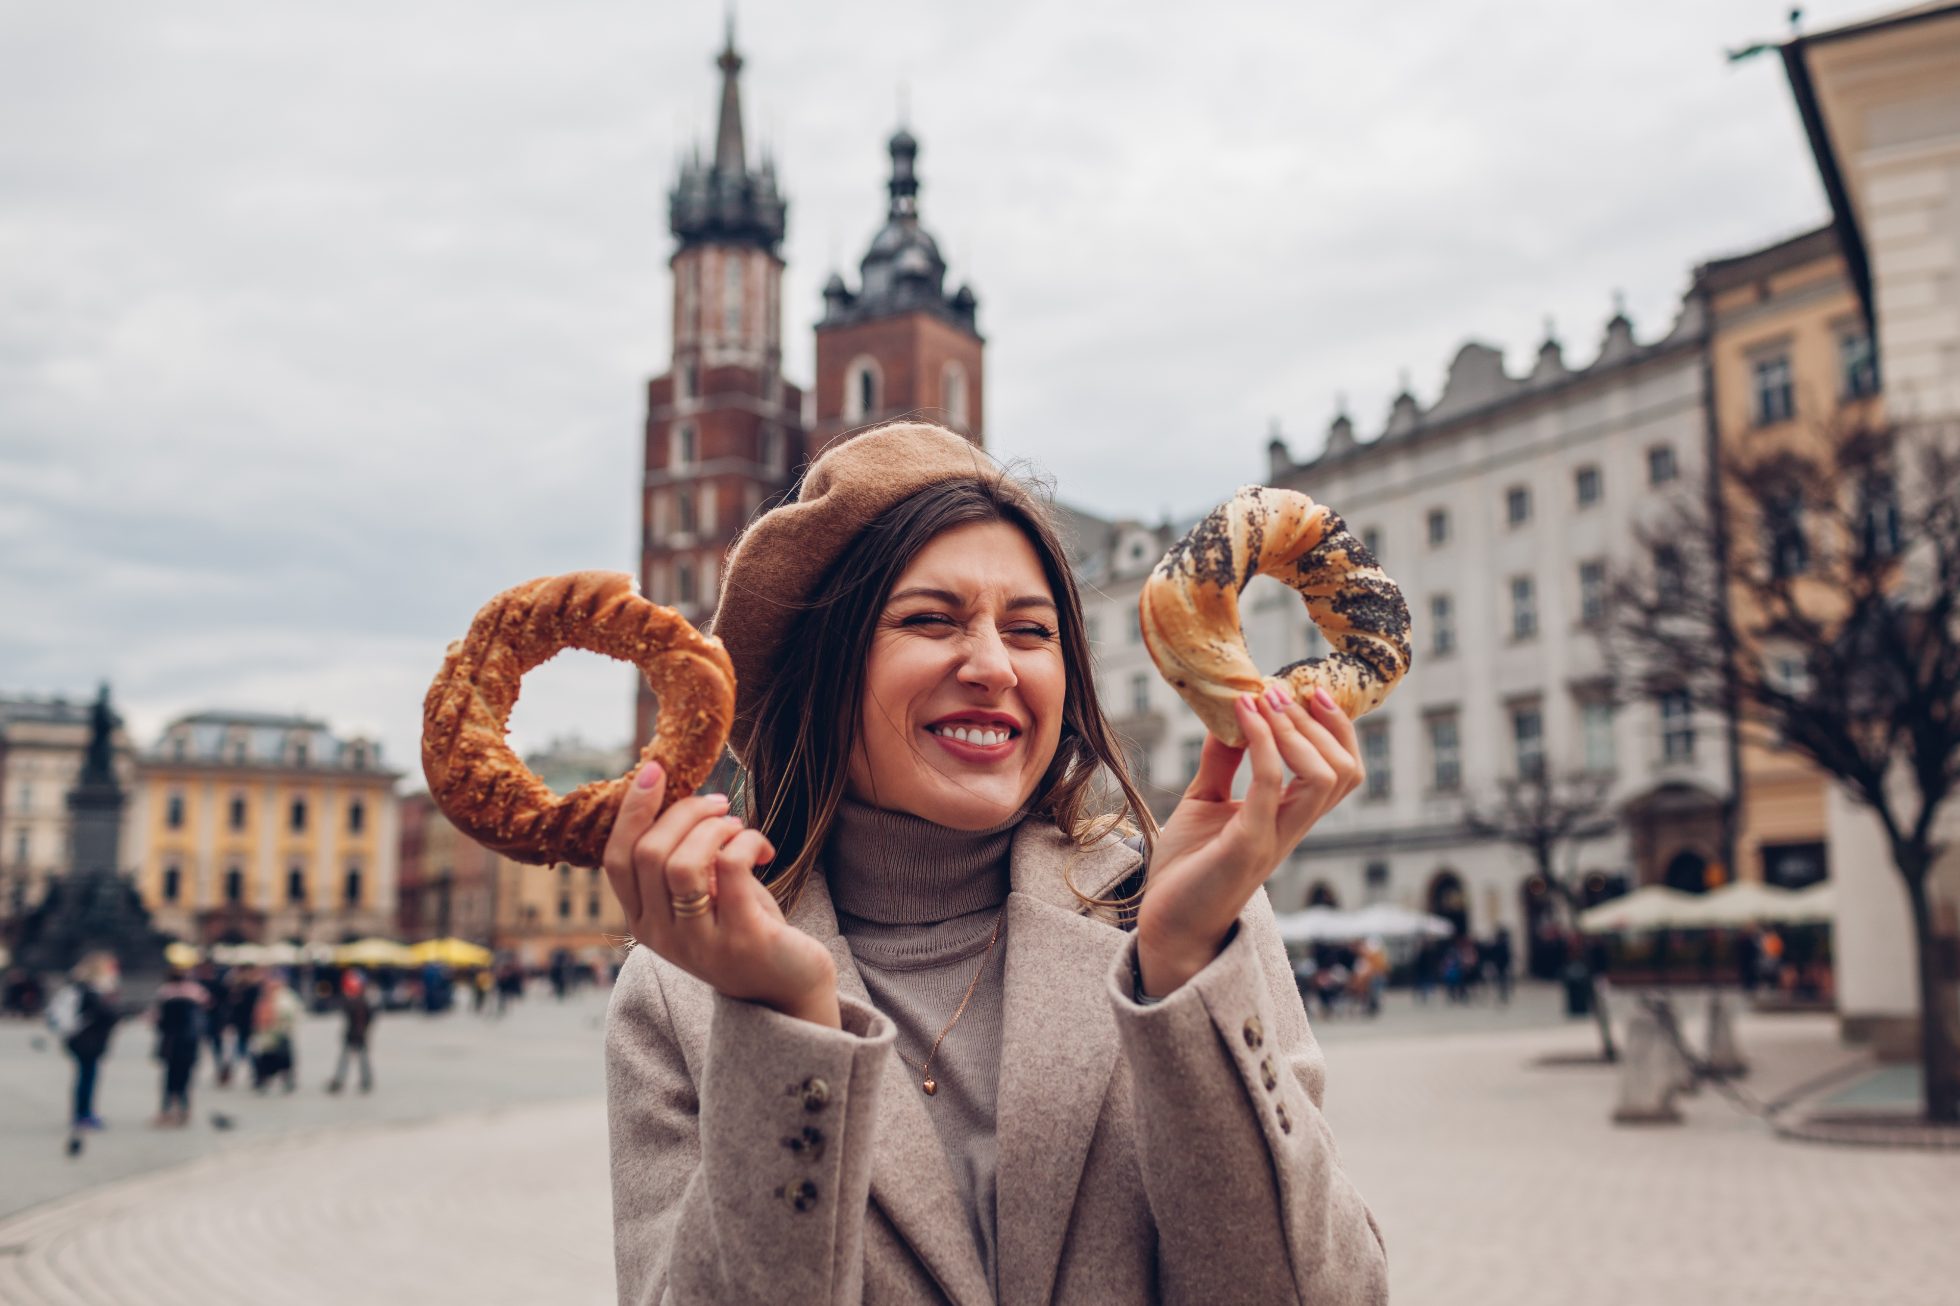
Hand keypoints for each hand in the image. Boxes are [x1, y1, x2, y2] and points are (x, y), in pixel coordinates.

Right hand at [602, 764, 839, 1027]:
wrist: (787, 990)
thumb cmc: (744, 927)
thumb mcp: (703, 894)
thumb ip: (684, 857)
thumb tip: (678, 795)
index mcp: (643, 920)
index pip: (616, 859)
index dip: (632, 810)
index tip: (655, 771)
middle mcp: (662, 936)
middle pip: (649, 853)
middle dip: (685, 812)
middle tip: (719, 803)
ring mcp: (698, 942)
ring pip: (682, 863)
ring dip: (713, 828)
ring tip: (737, 826)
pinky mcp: (740, 940)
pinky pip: (730, 869)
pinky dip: (746, 841)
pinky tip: (763, 848)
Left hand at [1134, 687, 1361, 996]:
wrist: (1166, 925)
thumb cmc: (1188, 869)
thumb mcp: (1205, 802)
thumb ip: (1223, 763)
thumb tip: (1231, 715)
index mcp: (1290, 819)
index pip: (1341, 770)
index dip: (1336, 728)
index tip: (1306, 688)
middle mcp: (1292, 829)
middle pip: (1346, 772)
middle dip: (1325, 722)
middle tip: (1286, 687)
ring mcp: (1275, 838)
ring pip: (1326, 778)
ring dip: (1298, 730)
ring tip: (1266, 699)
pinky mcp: (1248, 845)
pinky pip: (1272, 786)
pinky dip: (1263, 742)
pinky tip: (1242, 715)